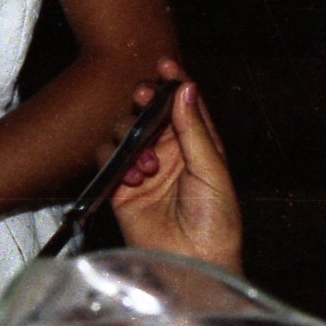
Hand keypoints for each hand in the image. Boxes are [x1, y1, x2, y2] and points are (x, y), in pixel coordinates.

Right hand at [110, 59, 243, 273]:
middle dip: (145, 102)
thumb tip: (185, 89)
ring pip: (125, 133)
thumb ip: (194, 130)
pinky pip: (108, 161)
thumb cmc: (217, 220)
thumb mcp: (212, 170)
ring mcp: (144, 170)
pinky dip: (115, 160)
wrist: (196, 262)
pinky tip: (133, 176)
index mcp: (199, 146)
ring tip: (148, 163)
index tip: (165, 63)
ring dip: (132, 138)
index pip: (184, 106)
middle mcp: (171, 154)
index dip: (174, 83)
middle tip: (143, 96)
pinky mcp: (121, 189)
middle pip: (149, 114)